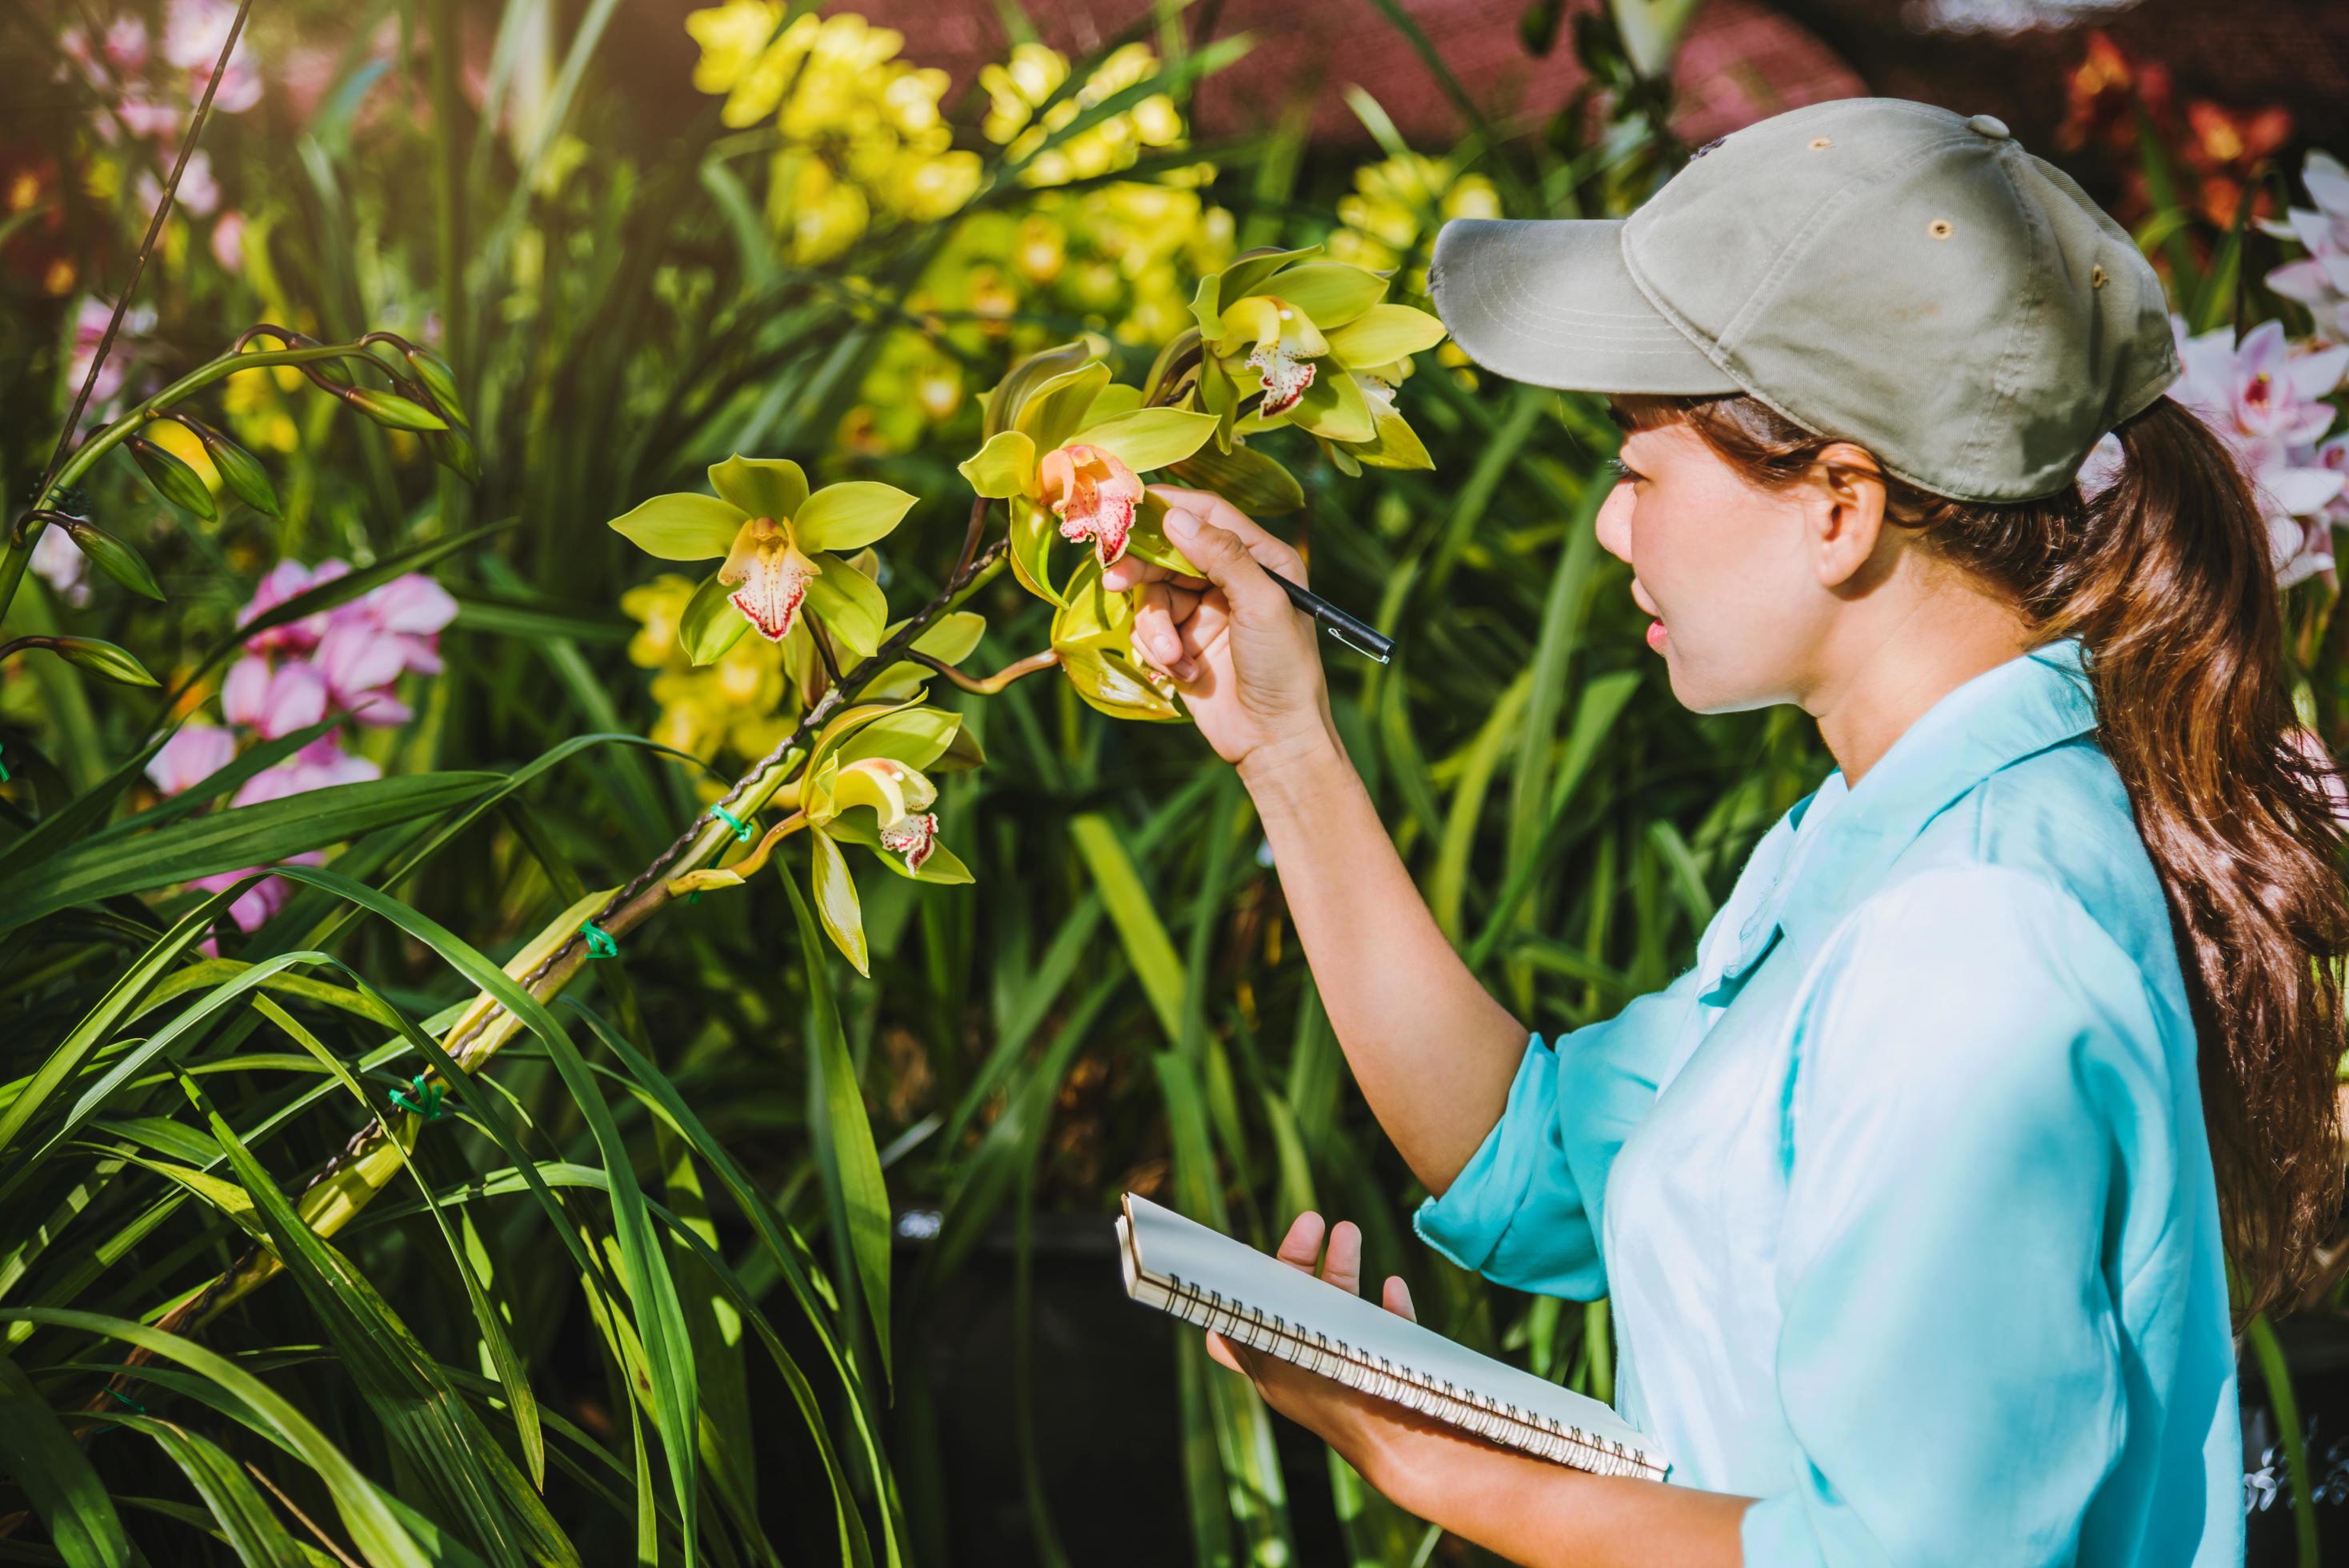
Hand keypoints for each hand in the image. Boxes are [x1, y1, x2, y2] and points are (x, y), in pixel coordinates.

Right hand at [1102, 485, 1336, 771]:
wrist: (1274, 740)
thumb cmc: (1284, 669)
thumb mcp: (1262, 604)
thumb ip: (1222, 556)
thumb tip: (1175, 516)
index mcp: (1259, 559)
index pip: (1208, 513)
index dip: (1168, 506)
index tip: (1126, 505)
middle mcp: (1228, 579)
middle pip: (1168, 552)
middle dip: (1142, 569)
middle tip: (1115, 579)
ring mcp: (1202, 612)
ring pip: (1152, 594)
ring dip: (1155, 626)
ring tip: (1174, 657)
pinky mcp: (1181, 644)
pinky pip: (1148, 630)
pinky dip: (1158, 650)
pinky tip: (1184, 673)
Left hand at [1201, 1210, 1460, 1499]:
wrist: (1405, 1445)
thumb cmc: (1335, 1398)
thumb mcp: (1276, 1357)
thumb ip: (1246, 1334)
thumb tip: (1215, 1316)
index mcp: (1277, 1371)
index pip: (1250, 1325)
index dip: (1247, 1288)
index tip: (1250, 1254)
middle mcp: (1311, 1369)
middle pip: (1299, 1304)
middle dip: (1302, 1259)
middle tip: (1312, 1220)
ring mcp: (1354, 1370)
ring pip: (1345, 1309)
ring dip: (1344, 1267)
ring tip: (1348, 1229)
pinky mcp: (1396, 1374)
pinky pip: (1391, 1334)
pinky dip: (1391, 1308)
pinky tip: (1394, 1288)